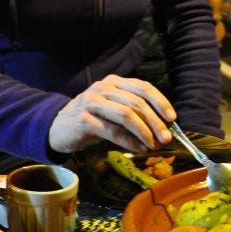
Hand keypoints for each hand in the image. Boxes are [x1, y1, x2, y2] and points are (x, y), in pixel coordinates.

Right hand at [48, 75, 173, 153]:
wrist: (58, 127)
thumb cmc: (92, 119)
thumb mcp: (113, 109)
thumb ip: (134, 112)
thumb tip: (163, 127)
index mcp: (114, 82)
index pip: (143, 87)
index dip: (160, 102)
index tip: (172, 119)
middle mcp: (104, 88)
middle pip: (137, 103)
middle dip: (155, 122)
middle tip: (166, 139)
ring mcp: (92, 102)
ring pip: (126, 115)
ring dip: (144, 132)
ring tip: (154, 145)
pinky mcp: (84, 119)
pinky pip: (112, 131)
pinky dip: (129, 141)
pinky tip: (139, 148)